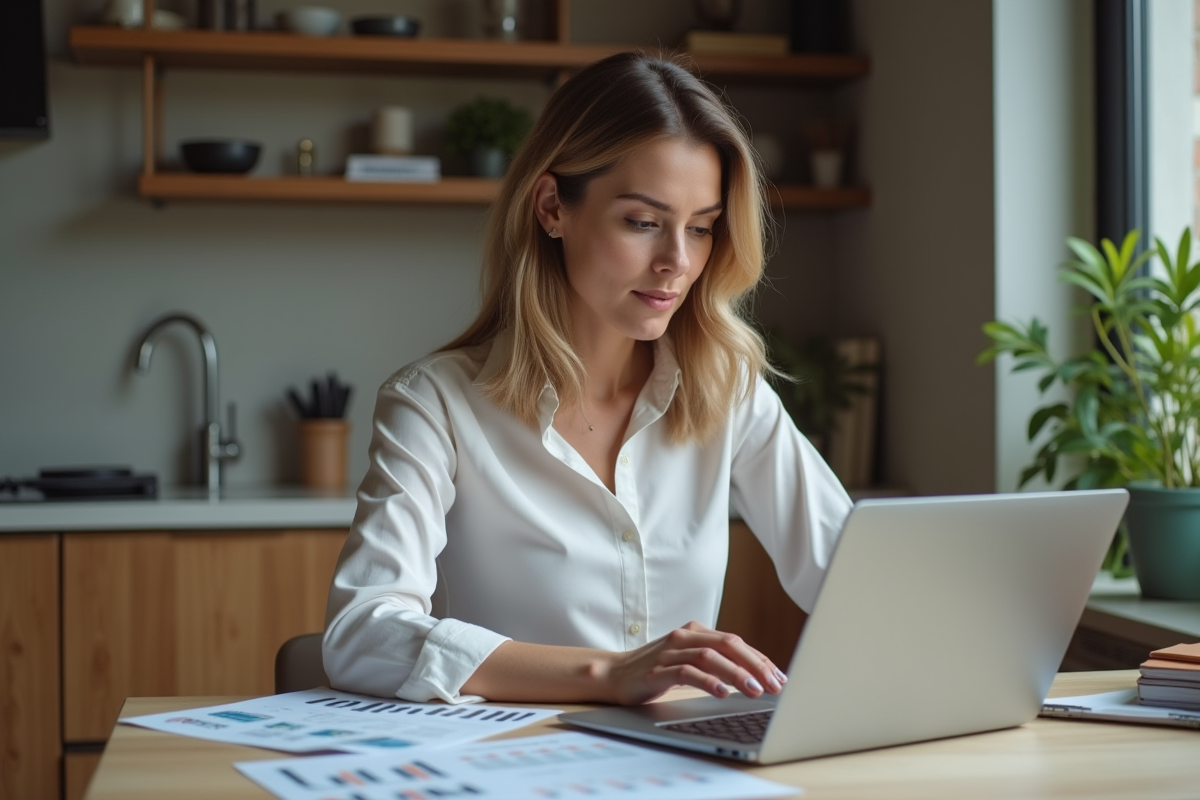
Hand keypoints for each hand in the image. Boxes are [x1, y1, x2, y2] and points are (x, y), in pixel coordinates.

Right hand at [599, 621, 787, 705]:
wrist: (613, 674)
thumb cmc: (655, 670)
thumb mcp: (688, 662)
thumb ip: (714, 663)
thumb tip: (754, 678)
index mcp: (694, 632)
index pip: (735, 642)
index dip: (760, 659)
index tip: (780, 677)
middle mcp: (683, 637)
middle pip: (727, 645)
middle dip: (755, 665)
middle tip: (775, 685)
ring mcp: (669, 652)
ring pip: (709, 657)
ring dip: (736, 673)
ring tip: (755, 690)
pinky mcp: (656, 670)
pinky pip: (686, 673)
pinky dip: (706, 681)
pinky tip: (721, 693)